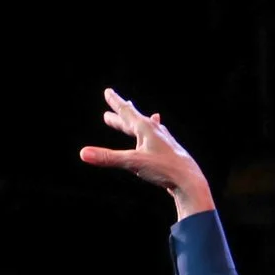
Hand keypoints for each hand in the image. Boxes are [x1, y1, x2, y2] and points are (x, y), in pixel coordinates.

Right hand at [78, 88, 213, 218]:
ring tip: (138, 116)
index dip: (115, 102)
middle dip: (121, 115)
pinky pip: (158, 139)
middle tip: (111, 108)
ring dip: (138, 123)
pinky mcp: (170, 154)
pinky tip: (160, 132)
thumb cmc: (164, 169)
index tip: (108, 92)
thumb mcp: (133, 163)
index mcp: (146, 129)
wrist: (191, 182)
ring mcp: (165, 143)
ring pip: (148, 129)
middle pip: (135, 120)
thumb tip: (83, 153)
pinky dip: (154, 133)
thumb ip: (108, 158)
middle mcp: (156, 132)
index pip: (126, 112)